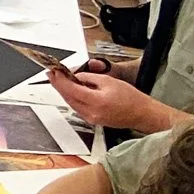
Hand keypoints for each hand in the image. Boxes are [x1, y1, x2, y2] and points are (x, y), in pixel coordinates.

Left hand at [46, 66, 171, 132]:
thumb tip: (76, 77)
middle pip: (68, 98)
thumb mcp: (109, 81)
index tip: (53, 72)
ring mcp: (91, 119)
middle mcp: (91, 113)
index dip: (60, 80)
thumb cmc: (130, 98)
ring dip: (64, 92)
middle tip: (52, 74)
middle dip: (58, 85)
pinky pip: (78, 108)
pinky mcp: (93, 121)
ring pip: (71, 104)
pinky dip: (72, 98)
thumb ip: (90, 78)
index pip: (71, 90)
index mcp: (96, 101)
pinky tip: (71, 91)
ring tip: (58, 80)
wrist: (141, 114)